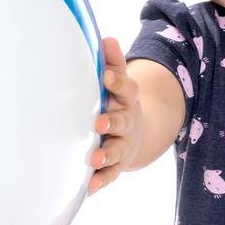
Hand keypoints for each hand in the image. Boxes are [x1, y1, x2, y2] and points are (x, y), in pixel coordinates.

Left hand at [87, 38, 142, 194]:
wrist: (135, 135)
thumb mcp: (117, 81)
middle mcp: (128, 123)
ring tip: (95, 159)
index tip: (106, 76)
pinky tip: (90, 186)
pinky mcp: (117, 165)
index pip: (127, 89)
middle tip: (99, 124)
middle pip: (123, 122)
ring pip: (117, 151)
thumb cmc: (116, 102)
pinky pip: (110, 175)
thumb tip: (106, 39)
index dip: (118, 83)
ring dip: (107, 155)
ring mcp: (124, 145)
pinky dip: (101, 180)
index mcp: (127, 100)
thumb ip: (111, 63)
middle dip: (112, 123)